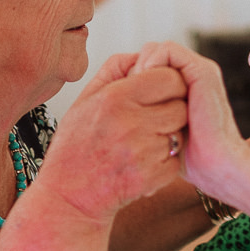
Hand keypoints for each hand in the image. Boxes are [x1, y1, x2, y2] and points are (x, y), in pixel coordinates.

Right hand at [35, 55, 187, 224]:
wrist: (69, 196)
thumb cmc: (75, 146)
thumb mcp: (84, 100)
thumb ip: (114, 71)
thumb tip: (143, 53)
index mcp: (114, 98)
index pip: (168, 77)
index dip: (171, 82)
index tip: (162, 91)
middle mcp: (130, 123)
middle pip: (180, 105)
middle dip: (173, 109)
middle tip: (157, 117)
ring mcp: (142, 152)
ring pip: (180, 133)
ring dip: (170, 135)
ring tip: (148, 140)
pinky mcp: (150, 177)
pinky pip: (175, 160)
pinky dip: (165, 162)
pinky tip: (144, 162)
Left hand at [132, 40, 249, 207]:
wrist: (217, 167)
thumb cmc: (187, 159)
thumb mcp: (158, 134)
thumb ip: (144, 116)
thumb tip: (116, 108)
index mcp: (181, 88)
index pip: (146, 66)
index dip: (129, 79)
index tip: (124, 105)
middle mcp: (190, 76)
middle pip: (148, 55)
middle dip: (132, 72)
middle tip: (127, 98)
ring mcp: (198, 71)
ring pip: (154, 50)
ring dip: (139, 68)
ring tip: (137, 95)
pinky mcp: (202, 71)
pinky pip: (167, 50)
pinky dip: (151, 63)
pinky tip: (146, 87)